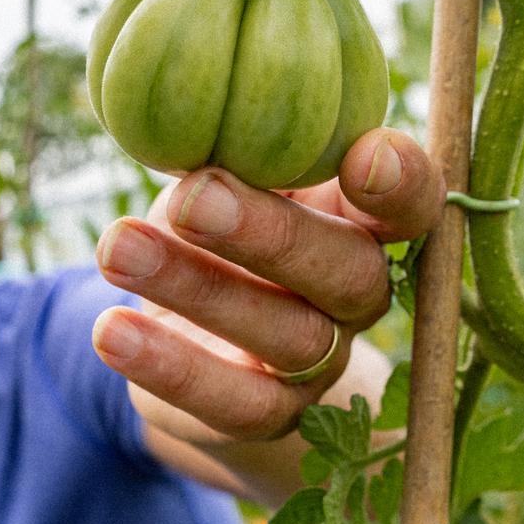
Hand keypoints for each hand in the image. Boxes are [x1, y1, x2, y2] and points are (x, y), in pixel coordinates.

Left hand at [91, 126, 443, 443]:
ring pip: (286, 335)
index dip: (402, 185)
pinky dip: (169, 367)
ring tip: (116, 248)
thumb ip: (234, 154)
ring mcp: (322, 363)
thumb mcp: (228, 179)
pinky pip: (232, 401)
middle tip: (191, 197)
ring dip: (196, 289)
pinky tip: (110, 330)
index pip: (413, 206)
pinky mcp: (270, 416)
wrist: (195, 343)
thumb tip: (190, 107)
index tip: (366, 154)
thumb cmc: (216, 229)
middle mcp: (359, 297)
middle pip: (348, 272)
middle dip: (269, 233)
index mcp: (364, 224)